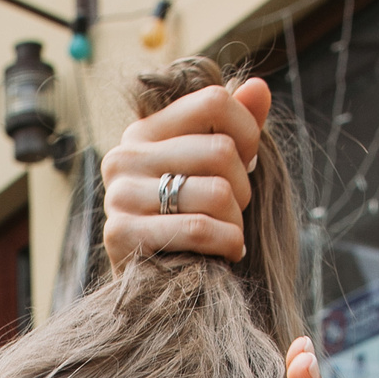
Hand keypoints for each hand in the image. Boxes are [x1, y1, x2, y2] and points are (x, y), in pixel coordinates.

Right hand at [100, 78, 271, 271]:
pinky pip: (198, 228)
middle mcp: (124, 156)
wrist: (157, 290)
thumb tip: (259, 87)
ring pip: (215, 192)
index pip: (213, 101)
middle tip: (236, 211)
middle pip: (220, 150)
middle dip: (244, 187)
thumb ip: (236, 127)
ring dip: (237, 221)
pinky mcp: (121, 234)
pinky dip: (227, 243)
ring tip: (230, 234)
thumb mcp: (214, 171)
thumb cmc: (189, 223)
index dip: (248, 130)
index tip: (249, 162)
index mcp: (144, 131)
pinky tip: (227, 253)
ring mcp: (119, 195)